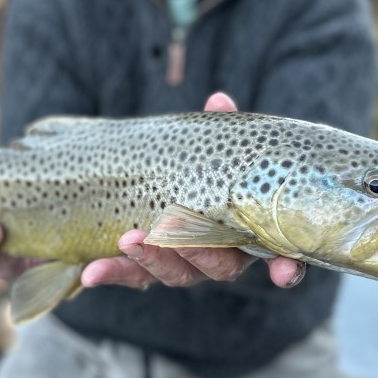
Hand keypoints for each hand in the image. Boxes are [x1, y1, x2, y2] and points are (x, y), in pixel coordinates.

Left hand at [80, 92, 305, 291]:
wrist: (169, 183)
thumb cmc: (210, 168)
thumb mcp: (217, 150)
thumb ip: (222, 132)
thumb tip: (218, 102)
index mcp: (252, 233)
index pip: (279, 260)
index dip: (286, 269)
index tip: (285, 273)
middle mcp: (222, 257)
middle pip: (218, 267)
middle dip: (197, 252)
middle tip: (174, 236)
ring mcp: (185, 266)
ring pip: (176, 273)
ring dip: (151, 260)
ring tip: (128, 240)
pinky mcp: (148, 269)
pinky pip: (133, 275)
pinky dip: (113, 273)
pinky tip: (91, 273)